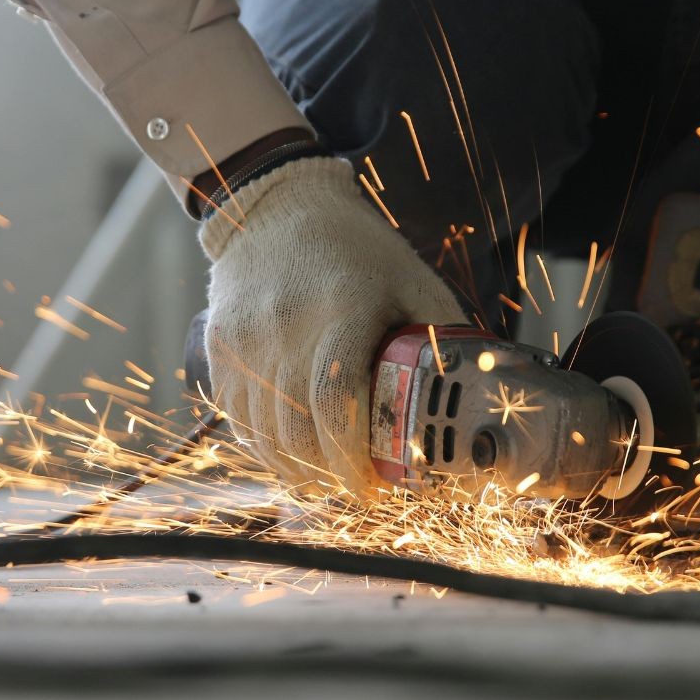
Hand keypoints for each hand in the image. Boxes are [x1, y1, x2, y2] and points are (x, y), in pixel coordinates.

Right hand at [200, 156, 464, 489]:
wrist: (275, 208)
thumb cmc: (357, 249)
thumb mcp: (412, 280)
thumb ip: (442, 336)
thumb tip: (480, 394)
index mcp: (342, 310)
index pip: (337, 403)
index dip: (352, 459)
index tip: (371, 487)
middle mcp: (286, 327)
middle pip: (297, 430)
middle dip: (327, 474)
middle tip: (355, 490)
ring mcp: (245, 339)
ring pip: (263, 433)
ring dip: (295, 470)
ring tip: (323, 481)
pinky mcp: (219, 346)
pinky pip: (236, 417)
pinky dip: (262, 448)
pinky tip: (288, 457)